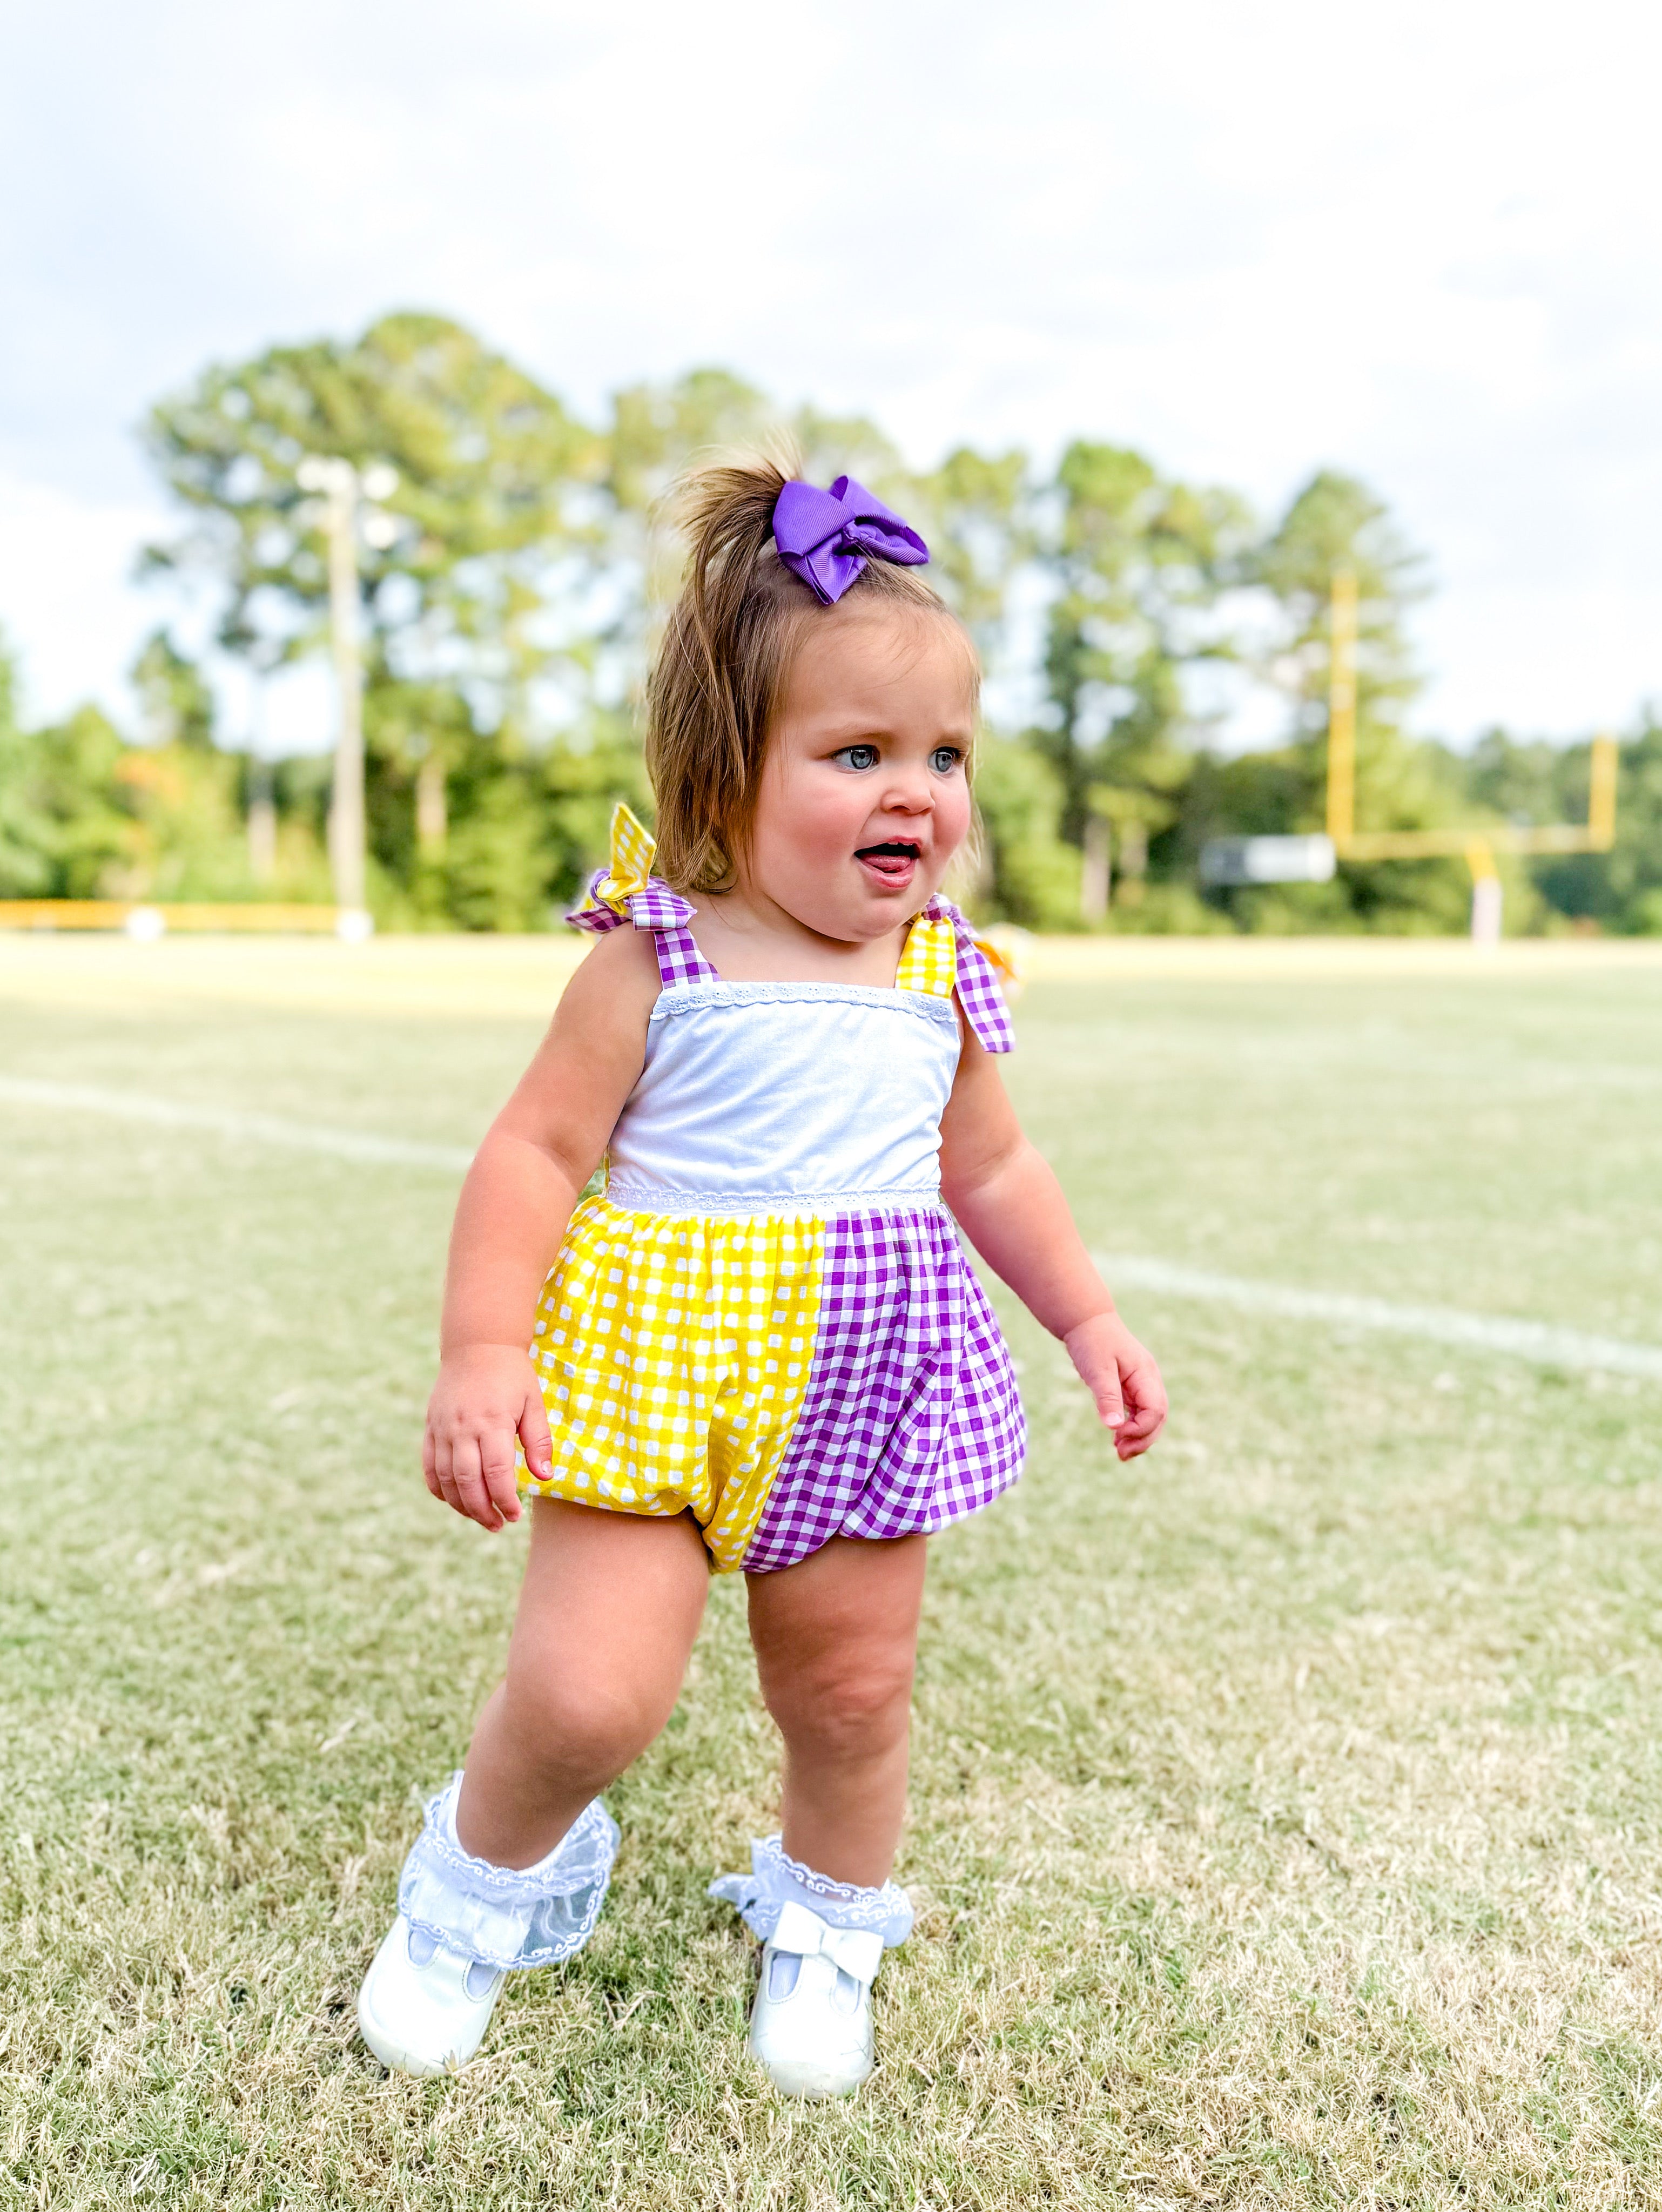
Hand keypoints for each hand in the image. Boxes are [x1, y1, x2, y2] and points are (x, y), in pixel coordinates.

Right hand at [422, 1343, 551, 1530]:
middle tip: (498, 1525)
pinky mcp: (431, 1427)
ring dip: (462, 1505)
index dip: (505, 1500)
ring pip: (446, 1479)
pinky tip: (455, 1501)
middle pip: (468, 1482)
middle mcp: (463, 1428)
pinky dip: (439, 1488)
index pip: (496, 1473)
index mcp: (492, 1422)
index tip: (515, 1515)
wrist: (477, 1345)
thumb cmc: (512, 1375)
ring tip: (481, 1518)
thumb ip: (539, 1441)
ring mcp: (443, 1428)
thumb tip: (545, 1477)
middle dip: (483, 1510)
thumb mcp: (534, 1403)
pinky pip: (429, 1466)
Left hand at [1063, 1311, 1167, 1460]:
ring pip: (1150, 1417)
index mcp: (1146, 1374)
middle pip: (1158, 1418)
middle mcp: (1149, 1380)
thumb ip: (1107, 1397)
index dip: (1141, 1429)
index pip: (1156, 1410)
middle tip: (1121, 1454)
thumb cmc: (1092, 1341)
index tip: (1117, 1436)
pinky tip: (1117, 1437)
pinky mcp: (1131, 1387)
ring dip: (1138, 1436)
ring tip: (1119, 1452)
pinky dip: (1130, 1427)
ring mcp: (1142, 1384)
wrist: (1086, 1321)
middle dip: (1143, 1439)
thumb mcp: (1097, 1369)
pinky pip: (1138, 1412)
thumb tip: (1115, 1427)